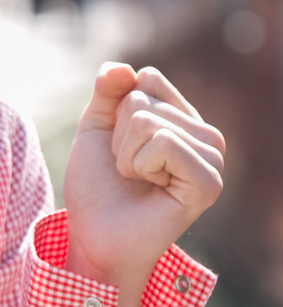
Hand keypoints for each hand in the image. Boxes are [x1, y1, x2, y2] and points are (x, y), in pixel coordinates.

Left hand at [63, 63, 223, 291]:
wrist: (93, 238)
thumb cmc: (97, 190)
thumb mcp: (95, 130)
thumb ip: (106, 92)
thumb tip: (122, 68)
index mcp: (185, 120)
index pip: (148, 79)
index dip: (118, 113)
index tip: (121, 149)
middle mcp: (206, 135)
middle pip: (145, 99)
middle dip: (120, 138)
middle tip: (127, 173)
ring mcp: (212, 158)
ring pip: (149, 120)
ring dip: (126, 155)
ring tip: (138, 182)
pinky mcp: (209, 182)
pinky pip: (163, 143)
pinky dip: (139, 166)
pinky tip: (150, 189)